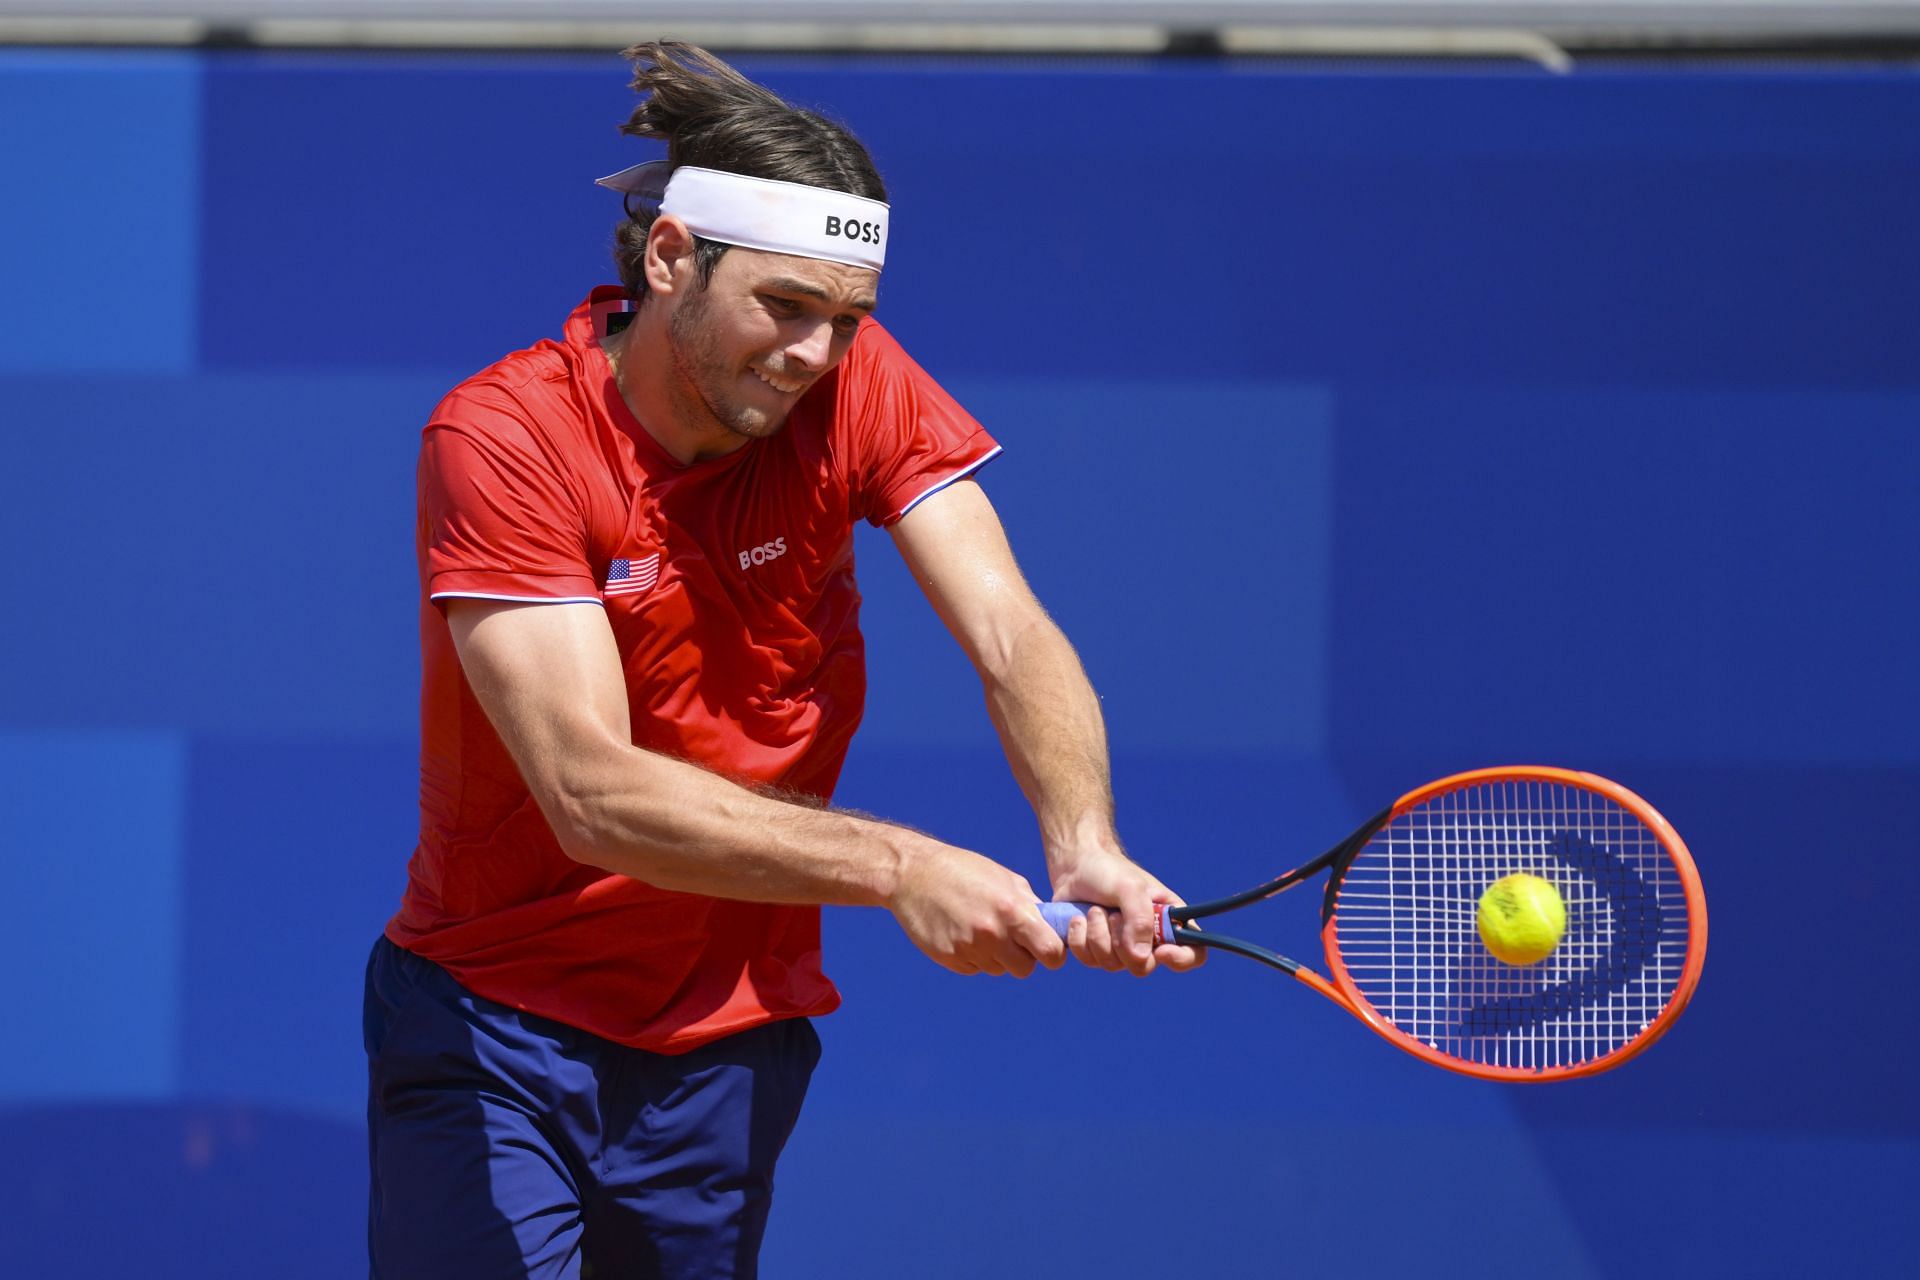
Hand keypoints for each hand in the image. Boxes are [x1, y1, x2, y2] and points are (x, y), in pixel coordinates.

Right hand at [887, 839, 1067, 976]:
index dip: (1053, 953)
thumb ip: (1031, 907)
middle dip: (1024, 957)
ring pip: (998, 969)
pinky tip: (961, 930)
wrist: (912, 874)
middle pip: (1025, 969)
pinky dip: (974, 955)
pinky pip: (975, 968)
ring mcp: (969, 949)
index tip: (1046, 946)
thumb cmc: (964, 870)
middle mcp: (992, 934)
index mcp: (1011, 911)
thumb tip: (1053, 929)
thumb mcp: (1005, 879)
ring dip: (996, 955)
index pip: (1051, 952)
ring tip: (979, 926)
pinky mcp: (950, 959)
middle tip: (1012, 938)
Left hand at [1048, 844, 1205, 976]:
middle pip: (1144, 967)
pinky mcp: (1097, 950)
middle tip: (1112, 914)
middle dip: (1122, 942)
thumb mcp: (1130, 887)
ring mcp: (1122, 948)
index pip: (1193, 953)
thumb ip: (1139, 920)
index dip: (1181, 959)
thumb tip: (1140, 957)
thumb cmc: (1110, 871)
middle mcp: (1149, 939)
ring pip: (1113, 965)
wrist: (1075, 865)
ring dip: (1098, 935)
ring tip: (1094, 909)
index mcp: (1170, 921)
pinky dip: (1081, 939)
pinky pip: (1090, 961)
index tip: (1161, 951)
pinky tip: (1079, 919)